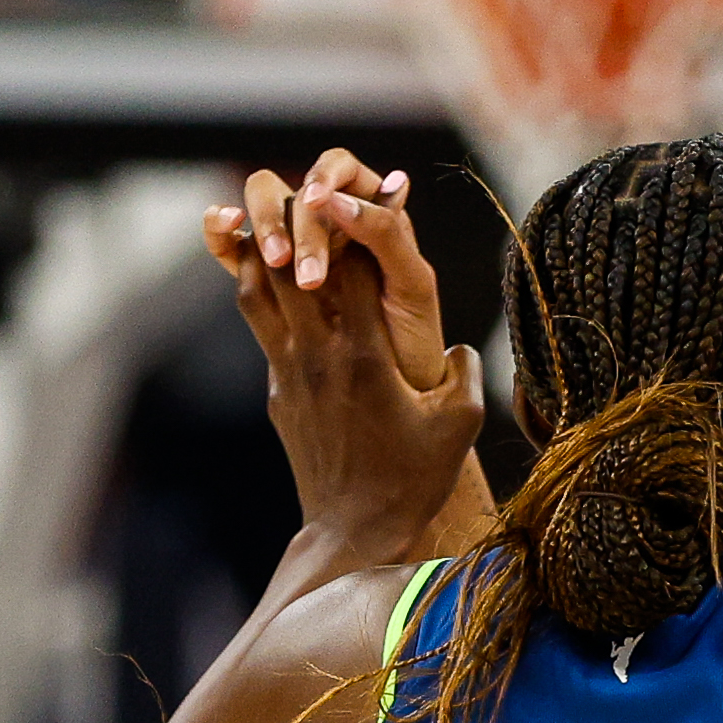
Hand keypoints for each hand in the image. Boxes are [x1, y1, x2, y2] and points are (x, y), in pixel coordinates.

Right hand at [206, 149, 449, 388]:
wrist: (398, 391)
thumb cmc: (415, 339)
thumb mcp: (411, 285)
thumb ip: (384, 234)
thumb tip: (338, 197)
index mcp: (372, 212)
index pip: (338, 168)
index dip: (325, 177)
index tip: (320, 202)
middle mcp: (332, 224)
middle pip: (294, 188)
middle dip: (294, 218)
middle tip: (308, 270)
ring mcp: (297, 250)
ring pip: (262, 210)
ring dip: (263, 225)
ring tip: (277, 262)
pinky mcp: (268, 281)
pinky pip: (235, 248)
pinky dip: (222, 232)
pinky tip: (226, 224)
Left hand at [227, 207, 483, 561]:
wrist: (355, 533)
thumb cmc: (413, 481)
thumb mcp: (458, 426)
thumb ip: (465, 374)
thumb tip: (462, 345)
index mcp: (366, 356)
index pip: (350, 265)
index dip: (358, 223)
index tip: (372, 194)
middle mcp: (318, 356)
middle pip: (290, 262)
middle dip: (300, 220)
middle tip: (314, 189)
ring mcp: (289, 373)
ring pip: (257, 288)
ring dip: (265, 248)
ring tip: (279, 218)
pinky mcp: (278, 392)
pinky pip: (261, 325)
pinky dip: (265, 290)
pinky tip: (278, 275)